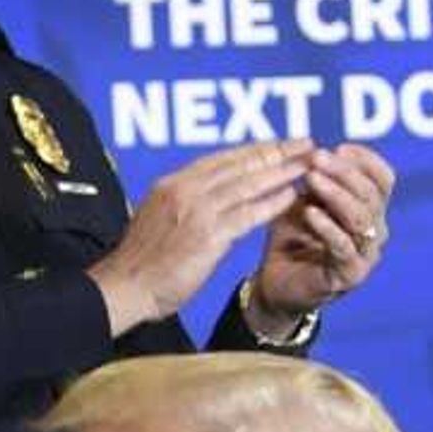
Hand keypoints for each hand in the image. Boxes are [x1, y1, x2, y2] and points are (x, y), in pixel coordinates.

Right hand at [88, 138, 310, 334]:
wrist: (123, 288)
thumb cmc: (139, 262)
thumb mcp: (157, 218)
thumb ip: (182, 203)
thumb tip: (206, 195)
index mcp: (170, 185)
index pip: (221, 159)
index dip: (254, 149)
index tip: (278, 144)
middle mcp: (183, 191)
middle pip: (239, 164)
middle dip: (276, 152)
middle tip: (305, 143)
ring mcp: (195, 212)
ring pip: (248, 184)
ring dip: (282, 172)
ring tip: (309, 164)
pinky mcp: (207, 236)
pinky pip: (248, 214)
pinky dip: (272, 202)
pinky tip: (292, 196)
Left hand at [248, 141, 393, 314]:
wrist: (275, 283)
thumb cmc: (292, 239)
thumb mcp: (302, 202)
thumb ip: (315, 182)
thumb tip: (314, 150)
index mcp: (370, 209)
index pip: (383, 179)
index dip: (366, 160)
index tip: (340, 146)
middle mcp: (375, 230)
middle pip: (372, 194)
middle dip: (345, 172)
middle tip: (317, 157)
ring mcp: (366, 254)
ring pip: (361, 218)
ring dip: (336, 194)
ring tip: (312, 178)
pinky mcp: (349, 275)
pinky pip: (343, 247)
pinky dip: (327, 227)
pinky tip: (310, 212)